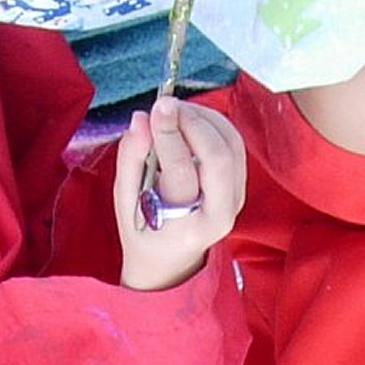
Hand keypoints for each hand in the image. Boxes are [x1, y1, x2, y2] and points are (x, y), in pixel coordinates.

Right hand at [115, 96, 246, 292]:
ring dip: (204, 117)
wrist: (170, 259)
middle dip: (192, 121)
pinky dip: (212, 123)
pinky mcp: (239, 182)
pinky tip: (187, 120)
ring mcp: (236, 197)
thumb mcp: (125, 204)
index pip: (183, 172)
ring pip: (232, 143)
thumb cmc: (144, 232)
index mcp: (190, 227)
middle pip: (219, 155)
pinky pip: (233, 142)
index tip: (155, 108)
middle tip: (165, 105)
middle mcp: (222, 213)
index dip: (169, 135)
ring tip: (173, 111)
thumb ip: (130, 160)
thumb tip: (140, 119)